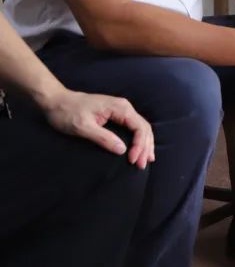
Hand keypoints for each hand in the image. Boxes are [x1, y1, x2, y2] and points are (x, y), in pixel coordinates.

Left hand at [39, 90, 153, 168]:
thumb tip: (122, 150)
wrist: (56, 101)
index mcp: (120, 108)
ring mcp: (121, 110)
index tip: (132, 160)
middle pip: (144, 128)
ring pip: (141, 128)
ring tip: (146, 160)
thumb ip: (103, 137)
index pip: (139, 127)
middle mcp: (124, 107)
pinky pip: (133, 128)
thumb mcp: (83, 127)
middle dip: (145, 147)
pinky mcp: (116, 115)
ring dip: (145, 144)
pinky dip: (139, 140)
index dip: (139, 145)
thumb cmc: (67, 113)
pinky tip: (140, 149)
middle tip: (141, 165)